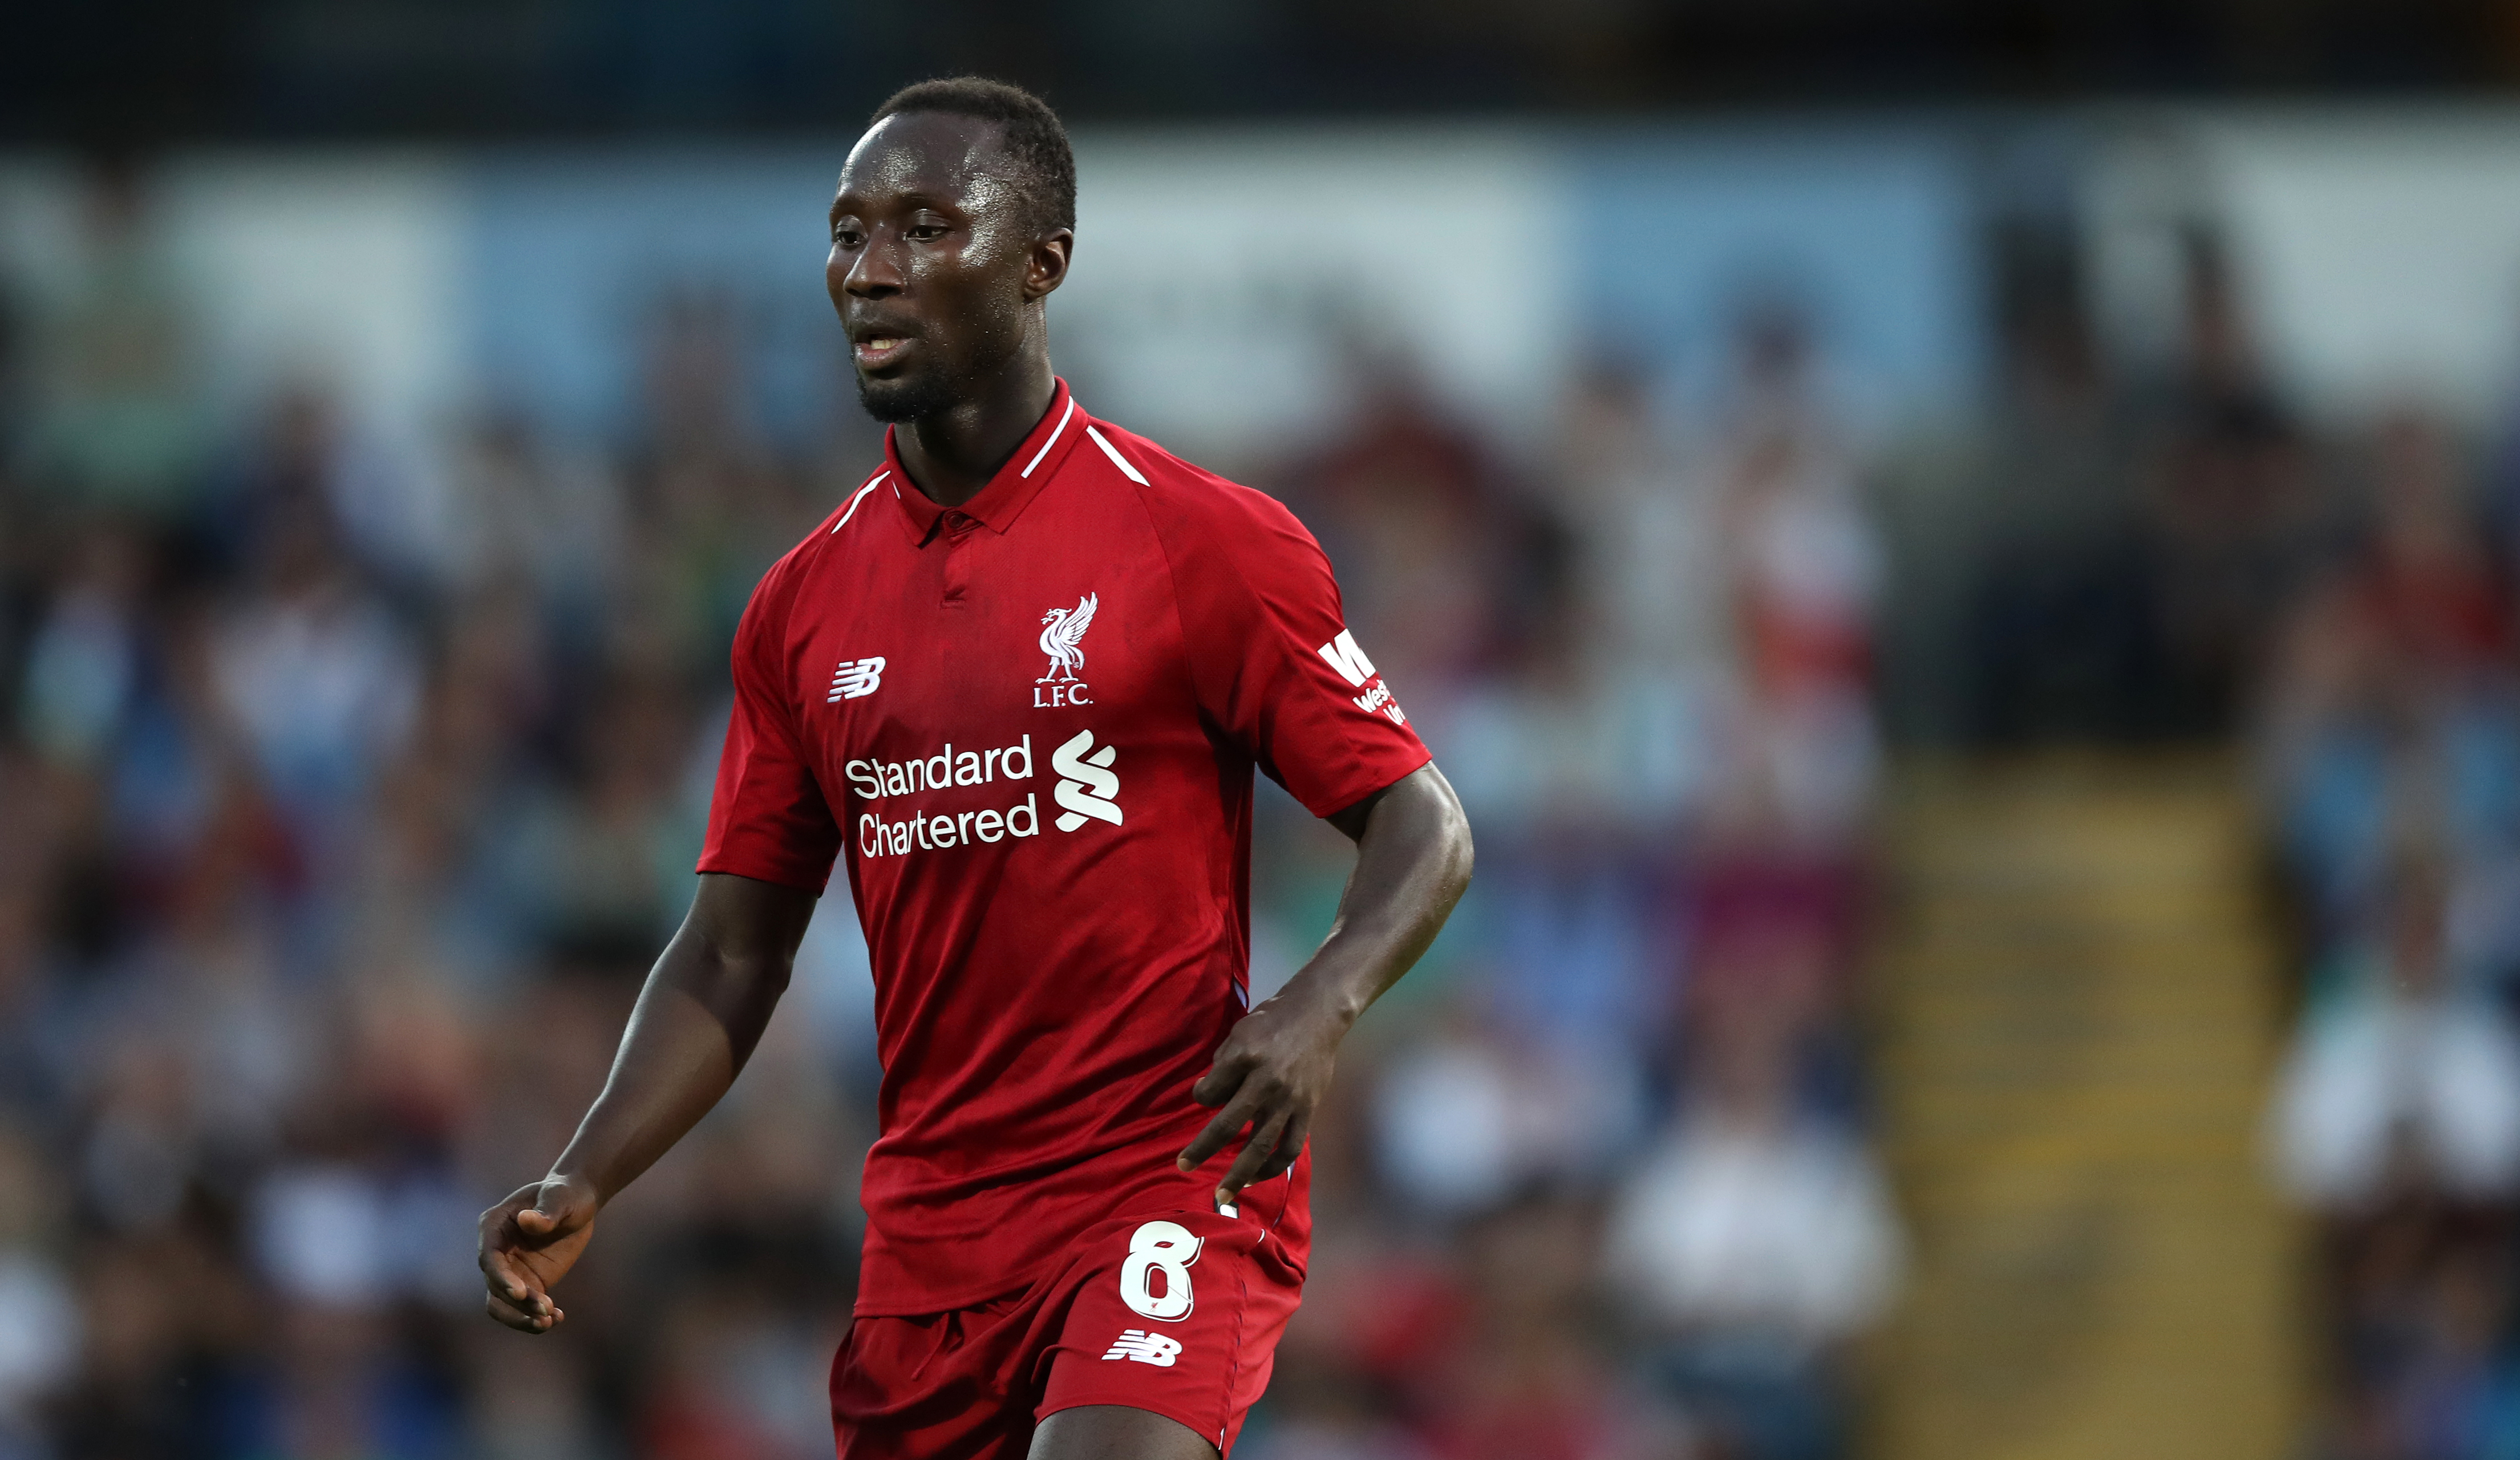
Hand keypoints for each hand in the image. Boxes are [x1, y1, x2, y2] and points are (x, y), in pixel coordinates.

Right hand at [477, 1174, 598, 1332]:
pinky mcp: (528, 1283)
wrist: (578, 1203)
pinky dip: (537, 1318)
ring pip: (504, 1304)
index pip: (489, 1258)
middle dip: (517, 1303)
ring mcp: (510, 1270)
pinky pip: (525, 1308)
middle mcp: (496, 1252)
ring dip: (522, 1317)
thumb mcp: (560, 1197)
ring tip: (550, 1319)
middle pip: (495, 1286)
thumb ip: (546, 1211)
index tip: (521, 1293)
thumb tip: (526, 1221)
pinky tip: (558, 1318)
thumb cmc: (566, 1194)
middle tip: (545, 1309)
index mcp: (494, 1226)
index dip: (501, 1277)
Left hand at [1176, 995, 1345, 1208]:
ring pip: (1261, 1146)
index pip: (1209, 1092)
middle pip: (1229, 1124)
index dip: (1200, 1097)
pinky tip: (1257, 1177)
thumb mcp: (1239, 1032)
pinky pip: (1290, 1147)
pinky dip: (1273, 1167)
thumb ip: (1223, 1065)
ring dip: (1239, 1174)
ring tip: (1223, 1195)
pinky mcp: (1307, 1110)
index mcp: (1244, 1057)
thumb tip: (1208, 1097)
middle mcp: (1266, 1082)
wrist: (1318, 1015)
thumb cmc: (1272, 1021)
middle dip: (1203, 1149)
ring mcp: (1289, 1100)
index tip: (1203, 1096)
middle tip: (1183, 1166)